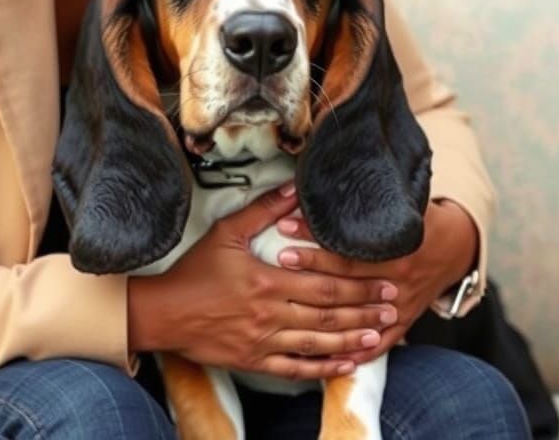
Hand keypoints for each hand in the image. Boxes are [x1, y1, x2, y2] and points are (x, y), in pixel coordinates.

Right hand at [127, 184, 398, 380]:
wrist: (165, 312)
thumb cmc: (194, 270)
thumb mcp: (226, 232)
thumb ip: (262, 211)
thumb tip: (293, 189)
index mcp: (267, 281)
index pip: (324, 285)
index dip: (358, 285)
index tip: (384, 282)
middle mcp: (271, 314)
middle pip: (328, 314)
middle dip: (365, 311)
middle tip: (393, 307)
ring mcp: (264, 341)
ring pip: (318, 343)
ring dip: (352, 339)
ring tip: (379, 335)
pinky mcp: (255, 360)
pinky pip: (296, 369)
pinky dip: (323, 369)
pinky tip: (344, 365)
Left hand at [274, 198, 477, 363]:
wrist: (456, 247)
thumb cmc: (421, 217)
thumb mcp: (405, 200)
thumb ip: (375, 192)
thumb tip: (334, 164)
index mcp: (397, 247)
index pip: (347, 243)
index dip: (315, 235)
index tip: (285, 224)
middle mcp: (398, 278)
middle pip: (346, 276)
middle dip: (310, 265)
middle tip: (278, 256)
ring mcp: (400, 303)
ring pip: (357, 312)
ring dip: (323, 308)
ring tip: (290, 303)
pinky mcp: (404, 322)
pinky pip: (378, 344)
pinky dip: (356, 352)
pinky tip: (329, 356)